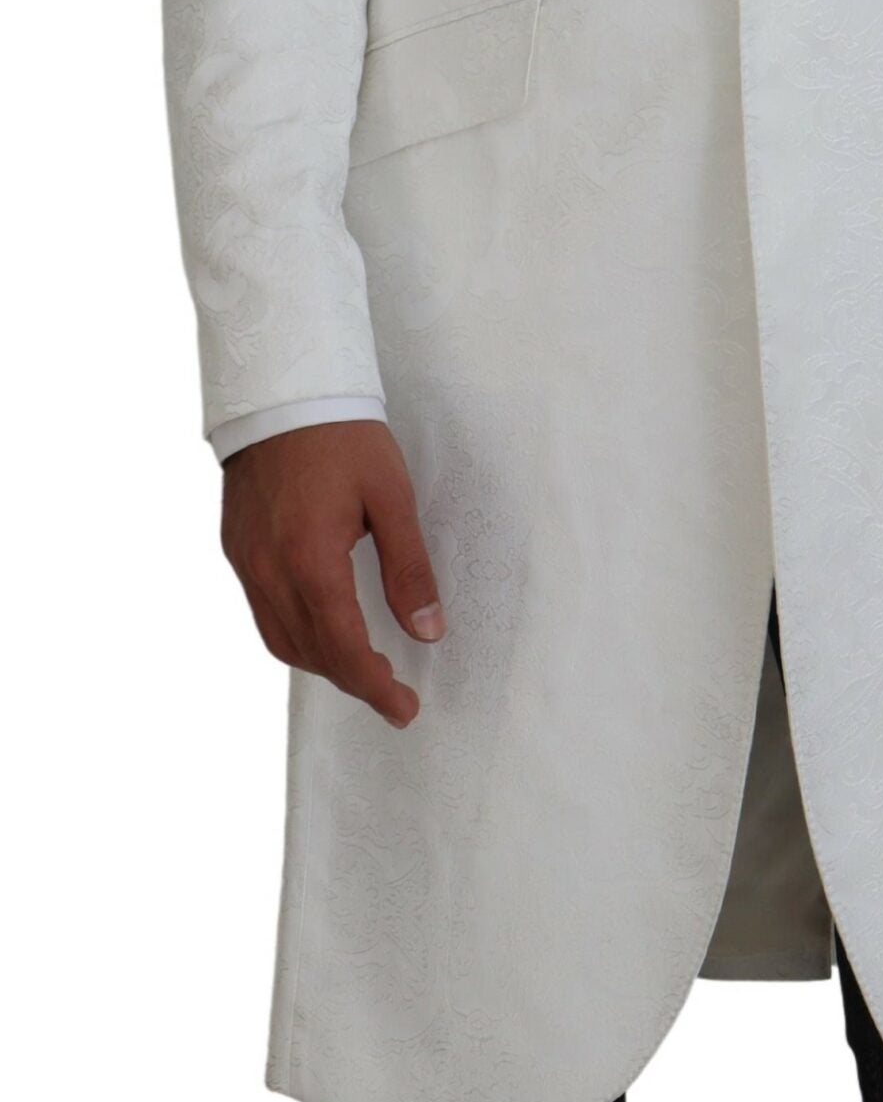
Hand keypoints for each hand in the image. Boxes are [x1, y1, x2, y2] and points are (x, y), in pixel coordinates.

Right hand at [220, 421, 443, 728]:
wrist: (281, 391)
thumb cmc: (343, 436)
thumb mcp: (391, 497)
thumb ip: (409, 569)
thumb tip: (428, 631)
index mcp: (311, 559)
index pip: (344, 649)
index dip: (375, 687)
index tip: (404, 709)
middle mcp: (269, 571)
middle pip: (312, 653)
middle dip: (354, 681)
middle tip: (393, 694)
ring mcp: (245, 562)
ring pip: (281, 641)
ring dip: (323, 664)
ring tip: (364, 667)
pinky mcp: (236, 550)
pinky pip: (262, 614)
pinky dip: (295, 636)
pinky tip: (323, 630)